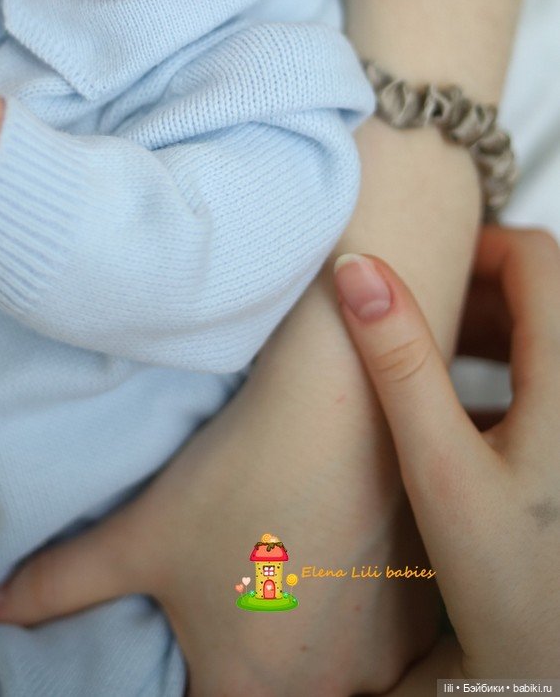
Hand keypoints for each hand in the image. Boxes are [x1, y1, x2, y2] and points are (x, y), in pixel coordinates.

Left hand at [0, 273, 437, 695]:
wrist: (348, 401)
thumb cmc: (239, 474)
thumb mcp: (140, 535)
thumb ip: (53, 587)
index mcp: (252, 692)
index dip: (177, 679)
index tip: (175, 643)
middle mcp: (329, 694)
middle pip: (259, 692)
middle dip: (232, 661)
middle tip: (220, 598)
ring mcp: (384, 659)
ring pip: (320, 672)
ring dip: (292, 642)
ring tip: (269, 570)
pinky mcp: (420, 614)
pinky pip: (367, 642)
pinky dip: (339, 618)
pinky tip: (324, 558)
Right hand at [334, 227, 559, 683]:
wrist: (549, 671)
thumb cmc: (509, 586)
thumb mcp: (441, 470)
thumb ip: (400, 363)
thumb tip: (358, 270)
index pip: (535, 257)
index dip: (475, 244)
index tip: (418, 265)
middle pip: (540, 291)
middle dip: (473, 287)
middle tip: (409, 311)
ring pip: (541, 334)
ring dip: (485, 329)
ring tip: (423, 358)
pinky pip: (541, 379)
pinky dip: (498, 373)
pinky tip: (453, 415)